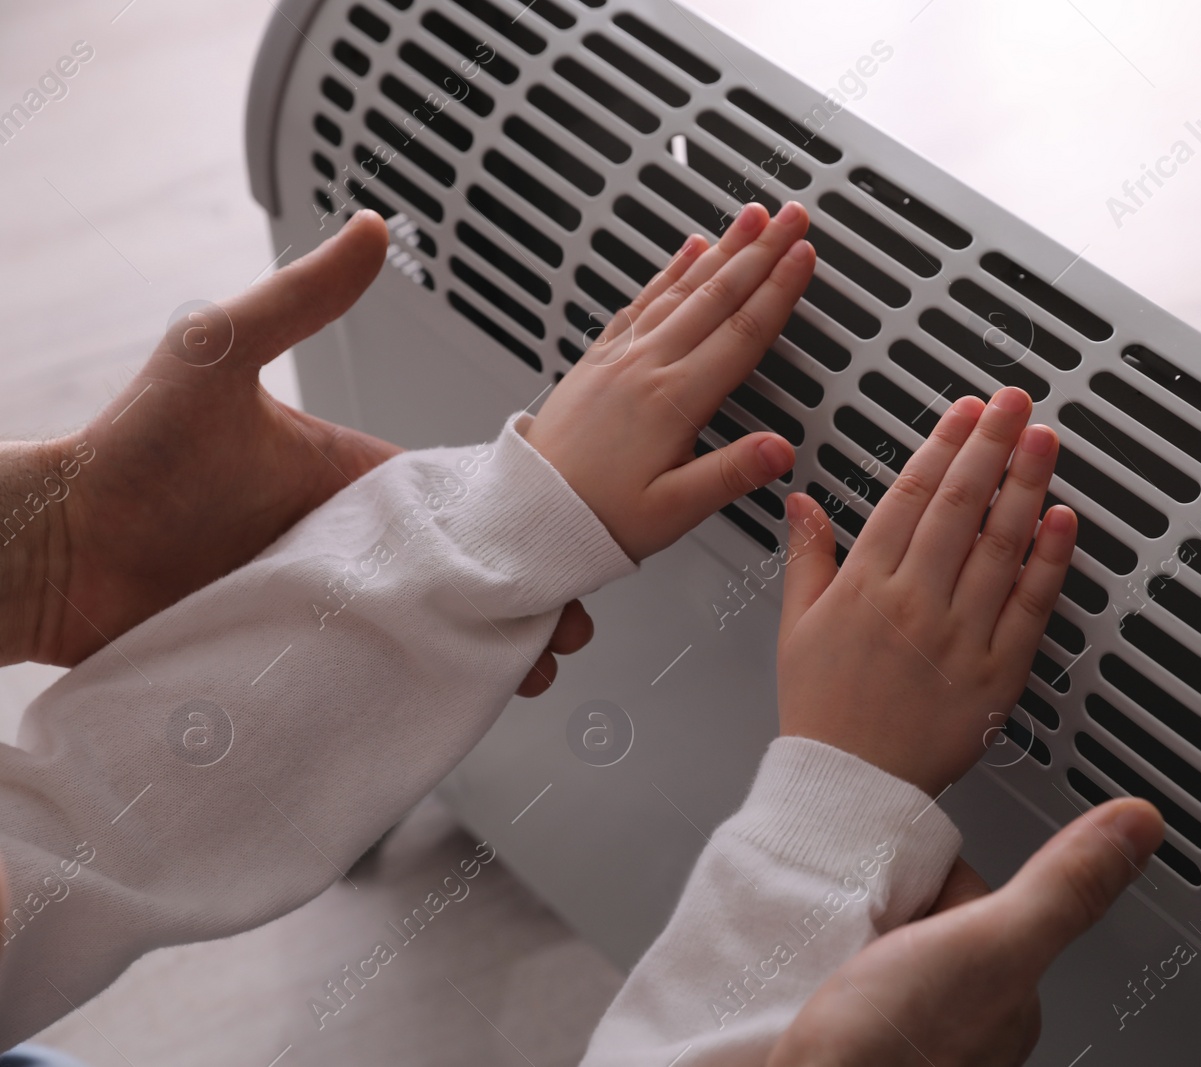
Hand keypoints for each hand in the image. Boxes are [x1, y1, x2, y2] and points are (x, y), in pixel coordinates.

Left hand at [1, 210, 586, 693]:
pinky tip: (456, 705)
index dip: (518, 525)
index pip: (462, 502)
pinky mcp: (302, 660)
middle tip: (564, 628)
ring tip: (526, 674)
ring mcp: (332, 607)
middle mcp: (353, 546)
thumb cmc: (129, 451)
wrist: (56, 553)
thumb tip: (372, 229)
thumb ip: (297, 298)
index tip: (562, 544)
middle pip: (461, 577)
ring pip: (431, 633)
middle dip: (520, 600)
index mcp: (356, 480)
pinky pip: (376, 678)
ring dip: (483, 652)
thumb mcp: (217, 356)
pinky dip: (421, 690)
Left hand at [523, 201, 815, 560]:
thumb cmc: (599, 518)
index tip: (804, 257)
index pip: (741, 332)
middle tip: (793, 217)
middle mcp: (646, 368)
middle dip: (761, 251)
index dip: (779, 290)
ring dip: (723, 248)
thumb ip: (730, 475)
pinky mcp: (600, 359)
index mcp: (672, 401)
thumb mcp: (675, 510)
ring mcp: (621, 357)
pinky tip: (689, 250)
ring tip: (751, 217)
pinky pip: (644, 299)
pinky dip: (672, 269)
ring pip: (682, 287)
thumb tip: (779, 450)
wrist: (528, 513)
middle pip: (717, 295)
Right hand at [768, 798, 1164, 1066]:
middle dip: (889, 905)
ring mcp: (903, 1033)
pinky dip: (816, 966)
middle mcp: (961, 1021)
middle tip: (863, 921)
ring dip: (846, 936)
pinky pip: (832, 978)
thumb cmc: (889, 1058)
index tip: (916, 879)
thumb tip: (1138, 824)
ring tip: (830, 950)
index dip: (940, 875)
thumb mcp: (988, 946)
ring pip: (875, 947)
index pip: (975, 894)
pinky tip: (809, 975)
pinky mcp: (847, 1038)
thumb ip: (1059, 887)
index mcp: (1008, 996)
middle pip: (924, 917)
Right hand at [776, 388, 1077, 795]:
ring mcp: (959, 637)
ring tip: (1044, 440)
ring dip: (1026, 485)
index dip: (944, 444)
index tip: (967, 410)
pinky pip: (1030, 608)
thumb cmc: (824, 712)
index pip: (911, 494)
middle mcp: (914, 603)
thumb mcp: (796, 627)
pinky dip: (1050, 561)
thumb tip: (800, 502)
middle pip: (960, 505)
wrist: (851, 789)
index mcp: (865, 586)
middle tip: (1016, 402)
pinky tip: (1063, 521)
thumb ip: (807, 556)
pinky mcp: (996, 675)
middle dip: (992, 444)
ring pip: (1000, 545)